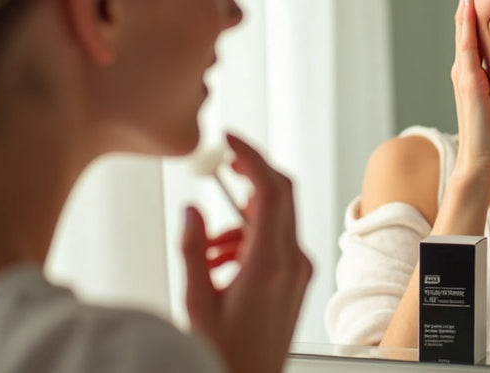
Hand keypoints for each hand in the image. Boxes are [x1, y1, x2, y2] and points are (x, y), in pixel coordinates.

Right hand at [182, 133, 311, 372]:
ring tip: (207, 249)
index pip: (270, 190)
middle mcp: (292, 263)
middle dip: (250, 174)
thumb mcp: (197, 303)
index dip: (251, 156)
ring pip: (275, 218)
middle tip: (221, 164)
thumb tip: (192, 209)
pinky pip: (274, 240)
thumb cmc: (226, 357)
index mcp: (269, 265)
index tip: (229, 139)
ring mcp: (297, 271)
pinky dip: (247, 237)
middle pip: (280, 194)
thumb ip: (193, 251)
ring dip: (241, 216)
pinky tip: (219, 263)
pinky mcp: (295, 279)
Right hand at [450, 0, 489, 183]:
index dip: (477, 0)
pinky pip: (467, 46)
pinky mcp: (469, 82)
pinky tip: (470, 4)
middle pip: (465, 19)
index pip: (474, 27)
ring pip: (463, 26)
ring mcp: (464, 72)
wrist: (482, 161)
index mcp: (473, 69)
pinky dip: (467, 23)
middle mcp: (464, 66)